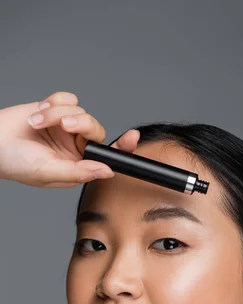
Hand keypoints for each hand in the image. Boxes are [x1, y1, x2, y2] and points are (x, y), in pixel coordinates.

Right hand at [0, 90, 139, 187]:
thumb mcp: (49, 172)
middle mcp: (76, 146)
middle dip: (81, 123)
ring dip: (57, 114)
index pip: (107, 156)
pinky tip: (38, 114)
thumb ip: (79, 171)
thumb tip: (107, 171)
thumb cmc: (16, 164)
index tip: (132, 137)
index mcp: (79, 165)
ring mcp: (66, 127)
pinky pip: (67, 98)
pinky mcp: (56, 109)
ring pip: (80, 110)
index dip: (122, 147)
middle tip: (63, 125)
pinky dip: (53, 103)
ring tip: (36, 124)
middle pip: (95, 128)